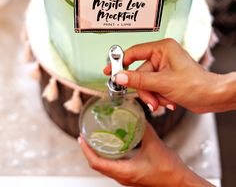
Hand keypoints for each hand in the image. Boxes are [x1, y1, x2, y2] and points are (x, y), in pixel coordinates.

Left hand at [79, 123, 213, 186]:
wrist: (181, 183)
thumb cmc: (169, 170)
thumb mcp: (154, 144)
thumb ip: (144, 127)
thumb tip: (135, 113)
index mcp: (125, 172)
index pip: (97, 163)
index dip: (86, 150)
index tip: (81, 138)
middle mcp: (123, 178)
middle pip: (99, 165)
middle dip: (90, 150)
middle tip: (86, 136)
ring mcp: (128, 178)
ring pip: (107, 167)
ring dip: (99, 153)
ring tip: (97, 139)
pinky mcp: (133, 177)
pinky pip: (115, 167)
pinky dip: (110, 156)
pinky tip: (114, 146)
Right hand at [104, 39, 221, 113]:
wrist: (212, 97)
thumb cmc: (195, 84)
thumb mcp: (163, 83)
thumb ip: (138, 80)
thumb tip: (119, 77)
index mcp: (162, 48)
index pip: (134, 52)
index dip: (121, 62)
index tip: (109, 70)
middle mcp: (162, 56)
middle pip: (140, 73)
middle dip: (146, 90)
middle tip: (152, 100)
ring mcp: (164, 68)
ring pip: (146, 84)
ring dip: (153, 96)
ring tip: (164, 102)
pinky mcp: (166, 78)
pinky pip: (153, 88)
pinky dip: (158, 97)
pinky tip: (169, 102)